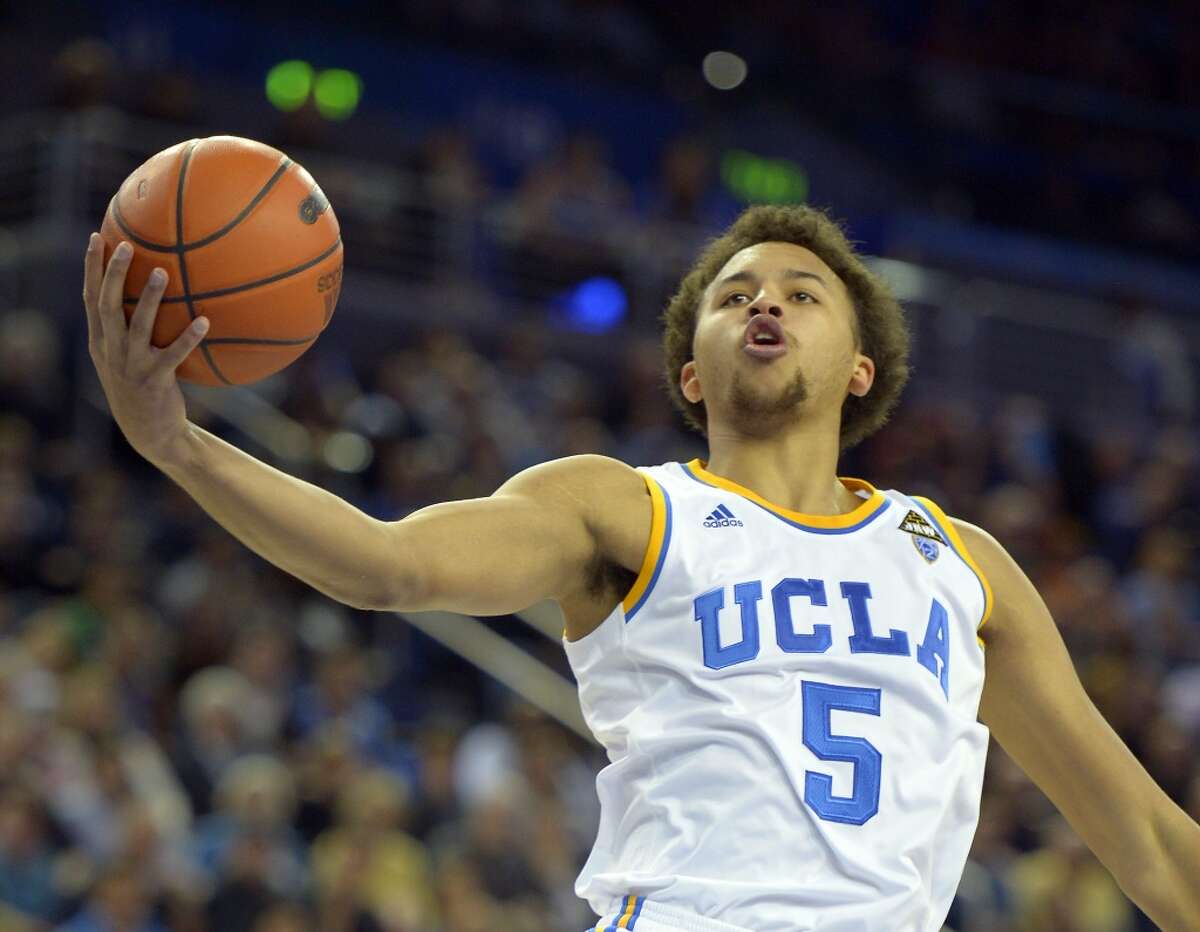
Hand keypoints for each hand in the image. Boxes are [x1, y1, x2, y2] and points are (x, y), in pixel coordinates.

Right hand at [83, 234, 209, 467]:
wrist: (149, 432)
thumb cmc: (143, 388)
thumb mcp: (126, 359)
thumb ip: (130, 330)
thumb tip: (155, 294)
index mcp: (101, 342)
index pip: (90, 298)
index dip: (91, 268)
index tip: (97, 237)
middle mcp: (111, 350)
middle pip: (107, 304)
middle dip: (114, 273)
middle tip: (126, 245)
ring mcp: (131, 366)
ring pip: (137, 326)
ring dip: (150, 298)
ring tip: (163, 272)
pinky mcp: (155, 380)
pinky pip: (174, 354)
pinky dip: (189, 338)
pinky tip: (205, 322)